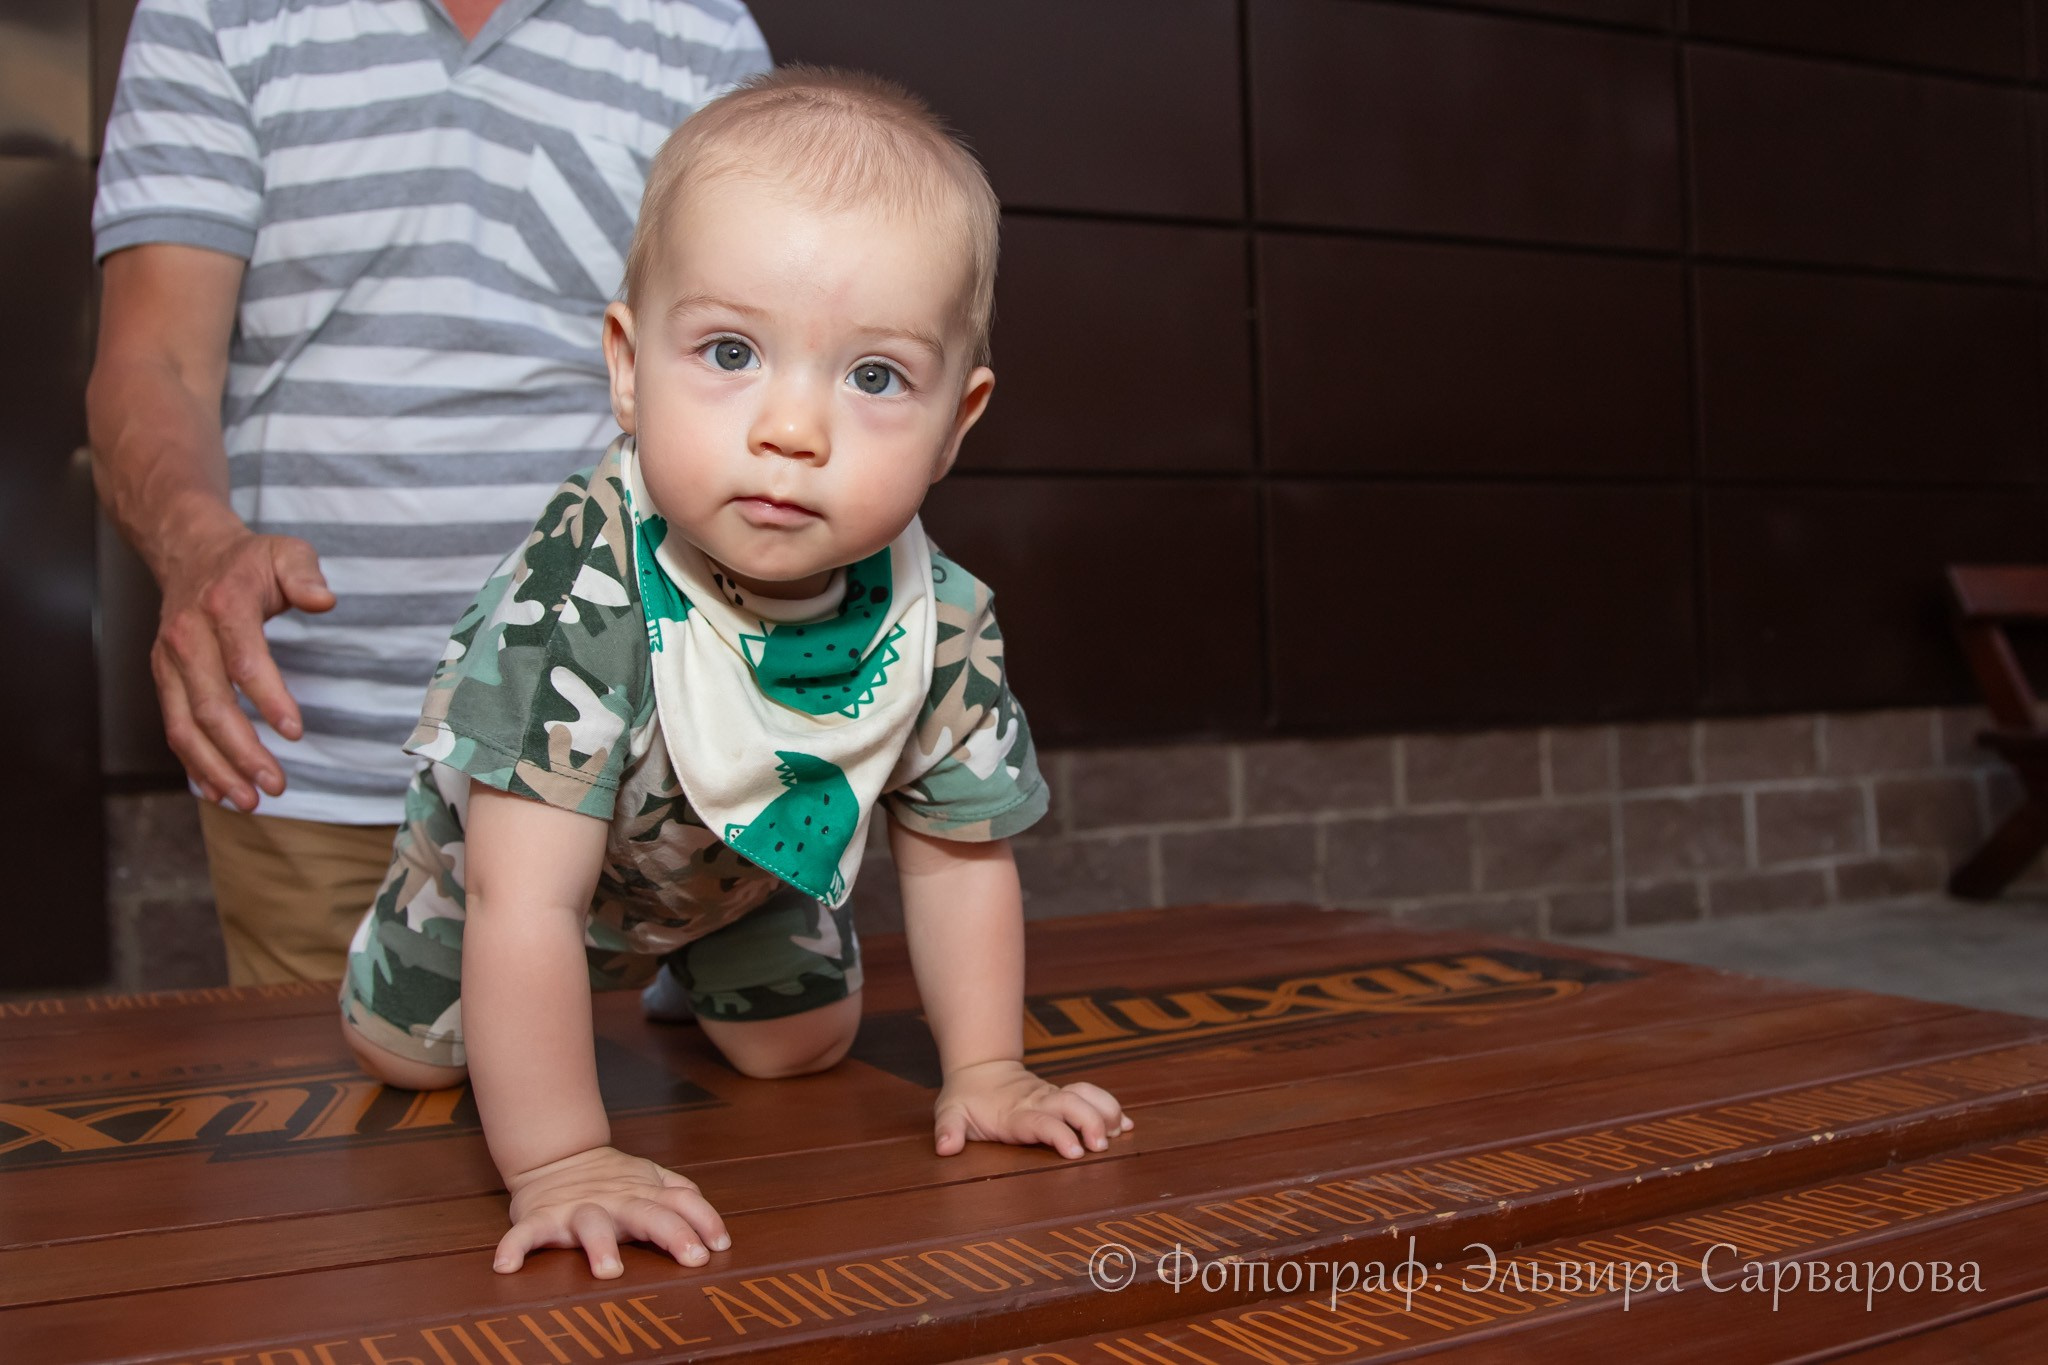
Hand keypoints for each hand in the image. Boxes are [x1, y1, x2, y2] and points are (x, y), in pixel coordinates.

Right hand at [154, 523, 332, 809]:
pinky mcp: (164, 679)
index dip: (268, 698)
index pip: (243, 660)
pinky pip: (174, 728)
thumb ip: (306, 574)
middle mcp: (187, 638)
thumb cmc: (249, 562)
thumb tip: (324, 599)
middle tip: (277, 785)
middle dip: (243, 752)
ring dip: (216, 769)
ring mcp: (169, 662)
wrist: (190, 554)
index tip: (294, 732)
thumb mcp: (286, 552)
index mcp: (223, 607)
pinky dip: (194, 764)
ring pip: (185, 727)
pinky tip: (218, 790)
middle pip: (211, 705)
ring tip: (249, 801)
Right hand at [498, 1145, 728, 1277]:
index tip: (720, 1246)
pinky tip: (506, 1266)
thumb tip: (715, 1225)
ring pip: (592, 1224)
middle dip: (673, 1233)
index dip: (704, 1220)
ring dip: (600, 1245)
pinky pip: (525, 1233)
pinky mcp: (541, 1217)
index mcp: (645, 1192)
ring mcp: (578, 1208)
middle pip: (649, 1214)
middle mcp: (616, 1199)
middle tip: (693, 1258)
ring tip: (609, 1270)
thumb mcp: (652, 1179)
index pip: (682, 1202)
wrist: (556, 1156)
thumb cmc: (612, 1179)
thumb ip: (682, 1195)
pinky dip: (514, 1246)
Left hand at [933, 1059, 1134, 1159]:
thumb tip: (946, 1148)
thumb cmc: (966, 1098)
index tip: (1076, 1151)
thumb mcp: (950, 1113)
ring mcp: (1053, 1097)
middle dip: (1091, 1122)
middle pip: (1071, 1105)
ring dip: (1106, 1112)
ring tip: (1120, 1132)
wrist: (980, 1068)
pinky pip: (1091, 1096)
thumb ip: (948, 1130)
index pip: (1040, 1121)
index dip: (1059, 1134)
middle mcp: (1039, 1102)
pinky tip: (1127, 1125)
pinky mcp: (1063, 1096)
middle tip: (1103, 1146)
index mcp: (1014, 1113)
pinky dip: (1110, 1108)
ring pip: (1086, 1096)